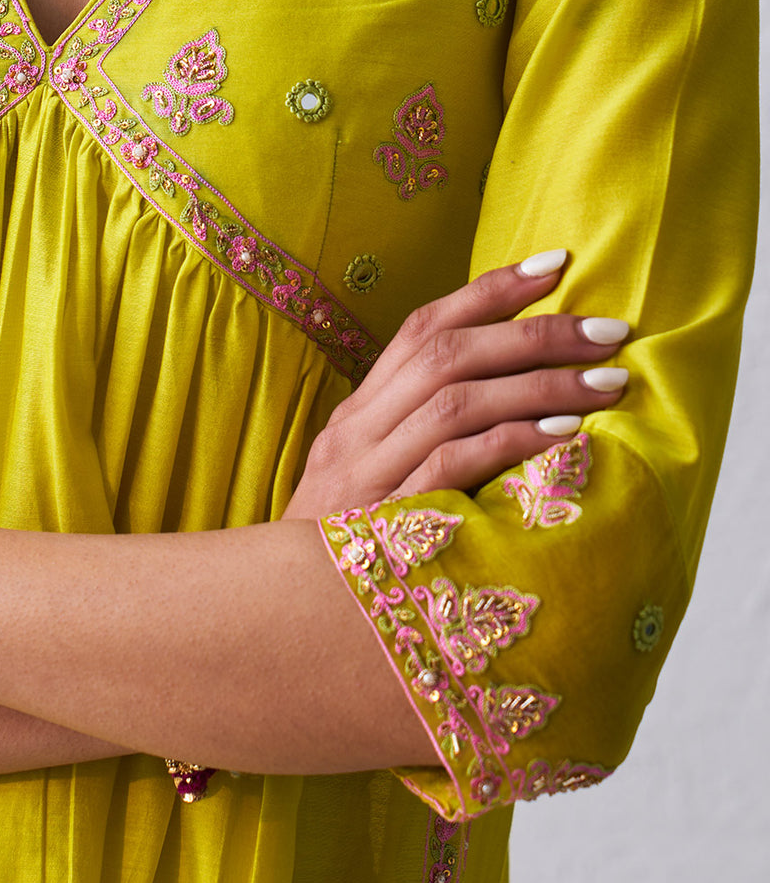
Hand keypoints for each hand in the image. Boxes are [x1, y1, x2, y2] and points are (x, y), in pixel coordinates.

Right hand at [281, 250, 628, 520]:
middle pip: (448, 354)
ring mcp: (364, 475)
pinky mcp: (378, 522)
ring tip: (607, 382)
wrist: (273, 618)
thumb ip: (422, 438)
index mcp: (358, 412)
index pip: (422, 327)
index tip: (555, 264)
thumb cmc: (341, 553)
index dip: (489, 291)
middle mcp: (356, 431)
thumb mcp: (374, 482)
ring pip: (456, 401)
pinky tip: (563, 436)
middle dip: (536, 334)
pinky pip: (451, 466)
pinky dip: (511, 442)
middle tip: (609, 330)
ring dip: (540, 384)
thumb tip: (514, 399)